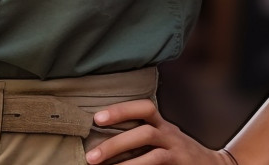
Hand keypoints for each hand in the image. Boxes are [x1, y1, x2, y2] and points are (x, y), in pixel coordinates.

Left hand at [84, 99, 235, 163]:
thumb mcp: (163, 138)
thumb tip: (104, 140)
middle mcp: (171, 134)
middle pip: (144, 132)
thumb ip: (141, 134)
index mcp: (162, 124)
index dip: (121, 110)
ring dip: (126, 163)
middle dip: (115, 143)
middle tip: (91, 157)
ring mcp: (178, 151)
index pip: (144, 108)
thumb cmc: (178, 153)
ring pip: (153, 154)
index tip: (97, 118)